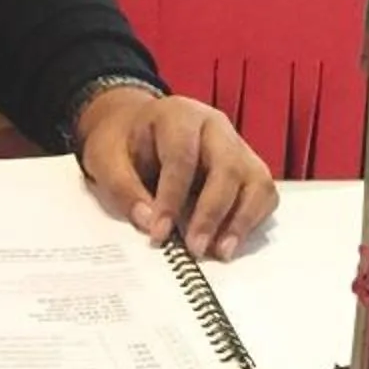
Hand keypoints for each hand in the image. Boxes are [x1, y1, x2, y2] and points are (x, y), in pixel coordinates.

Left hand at [75, 88, 277, 257]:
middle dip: (211, 213)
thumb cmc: (123, 143)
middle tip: (194, 248)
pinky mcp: (248, 168)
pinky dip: (252, 220)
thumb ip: (122, 189)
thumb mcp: (104, 159)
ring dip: (241, 220)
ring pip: (255, 181)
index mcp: (178, 115)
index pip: (182, 156)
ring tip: (220, 252)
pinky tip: (229, 243)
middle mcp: (215, 127)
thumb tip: (149, 222)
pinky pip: (263, 194)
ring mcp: (237, 146)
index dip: (172, 197)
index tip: (159, 233)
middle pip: (227, 167)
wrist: (137, 129)